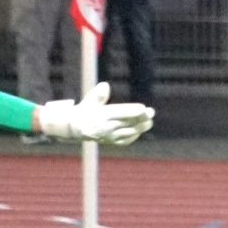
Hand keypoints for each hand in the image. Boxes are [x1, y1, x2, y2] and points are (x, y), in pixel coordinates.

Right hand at [36, 82, 153, 145]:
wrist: (76, 128)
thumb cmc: (86, 110)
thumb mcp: (90, 100)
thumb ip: (98, 94)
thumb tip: (105, 85)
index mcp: (102, 115)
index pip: (121, 113)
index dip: (134, 111)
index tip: (143, 108)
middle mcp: (106, 127)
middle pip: (128, 123)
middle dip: (142, 118)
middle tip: (151, 112)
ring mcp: (109, 136)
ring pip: (129, 132)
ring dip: (141, 127)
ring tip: (149, 121)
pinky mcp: (111, 142)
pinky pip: (125, 140)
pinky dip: (134, 135)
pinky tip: (139, 130)